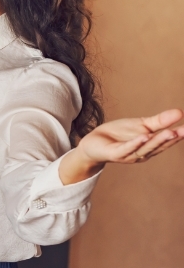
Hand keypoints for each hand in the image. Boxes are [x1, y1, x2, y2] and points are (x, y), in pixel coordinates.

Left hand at [61, 109, 183, 183]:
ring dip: (157, 141)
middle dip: (171, 138)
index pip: (166, 141)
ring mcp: (128, 155)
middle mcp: (142, 153)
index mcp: (150, 147)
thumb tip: (180, 112)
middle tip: (182, 130)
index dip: (178, 135)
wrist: (93, 142)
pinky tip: (144, 136)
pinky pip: (126, 149)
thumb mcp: (142, 125)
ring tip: (169, 132)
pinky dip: (135, 143)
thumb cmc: (118, 135)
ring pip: (145, 148)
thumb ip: (160, 121)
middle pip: (158, 145)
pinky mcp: (115, 154)